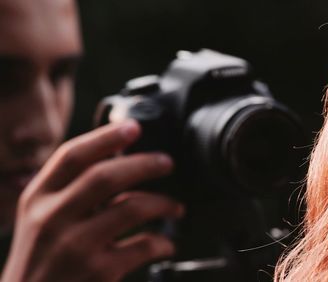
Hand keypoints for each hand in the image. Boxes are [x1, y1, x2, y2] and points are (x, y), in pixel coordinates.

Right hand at [1, 120, 182, 281]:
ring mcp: (75, 246)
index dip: (106, 137)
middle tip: (166, 162)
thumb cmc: (40, 258)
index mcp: (38, 198)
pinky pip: (142, 246)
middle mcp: (52, 218)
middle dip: (144, 164)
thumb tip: (117, 157)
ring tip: (175, 207)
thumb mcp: (41, 217)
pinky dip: (162, 242)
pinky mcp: (98, 272)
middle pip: (105, 176)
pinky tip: (167, 243)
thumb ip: (69, 189)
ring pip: (131, 208)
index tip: (133, 127)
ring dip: (162, 203)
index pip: (72, 155)